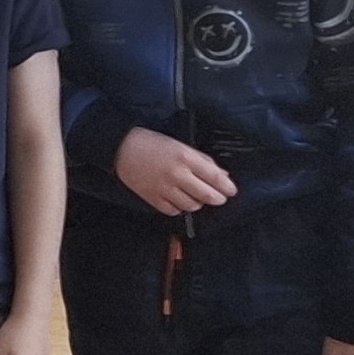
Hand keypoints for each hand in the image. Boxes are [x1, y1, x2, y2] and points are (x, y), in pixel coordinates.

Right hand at [113, 128, 236, 215]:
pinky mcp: (152, 198)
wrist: (121, 148)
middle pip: (207, 195)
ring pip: (191, 205)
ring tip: (196, 196)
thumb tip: (222, 175)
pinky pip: (173, 211)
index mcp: (185, 157)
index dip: (227, 187)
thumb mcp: (180, 145)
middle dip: (217, 198)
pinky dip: (179, 208)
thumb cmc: (153, 143)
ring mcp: (164, 188)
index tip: (232, 191)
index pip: (215, 177)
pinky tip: (179, 200)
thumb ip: (202, 160)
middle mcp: (177, 174)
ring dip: (198, 203)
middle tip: (219, 197)